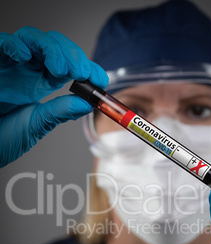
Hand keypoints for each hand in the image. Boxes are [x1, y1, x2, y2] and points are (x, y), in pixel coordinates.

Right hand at [0, 26, 107, 166]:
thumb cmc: (4, 136)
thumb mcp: (38, 125)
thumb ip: (60, 112)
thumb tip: (87, 104)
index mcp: (42, 82)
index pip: (69, 66)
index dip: (87, 69)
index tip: (100, 80)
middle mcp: (28, 70)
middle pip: (54, 47)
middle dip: (72, 56)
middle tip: (80, 72)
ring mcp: (11, 65)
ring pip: (33, 39)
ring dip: (51, 49)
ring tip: (61, 69)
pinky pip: (4, 44)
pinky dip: (16, 46)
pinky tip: (26, 56)